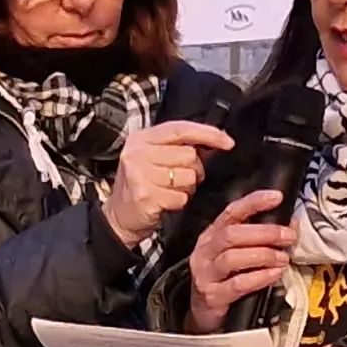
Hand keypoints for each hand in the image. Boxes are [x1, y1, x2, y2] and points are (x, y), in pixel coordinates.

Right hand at [101, 118, 230, 244]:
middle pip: (189, 155)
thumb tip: (216, 141)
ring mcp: (140, 174)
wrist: (119, 217)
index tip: (227, 142)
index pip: (180, 129)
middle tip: (180, 179)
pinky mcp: (146, 195)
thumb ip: (181, 148)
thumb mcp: (155, 159)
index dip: (207, 133)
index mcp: (141, 138)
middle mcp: (138, 153)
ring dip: (187, 188)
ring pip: (188, 177)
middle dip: (194, 170)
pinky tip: (166, 202)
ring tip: (170, 190)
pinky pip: (181, 197)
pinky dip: (179, 202)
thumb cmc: (141, 186)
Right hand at [187, 191, 297, 332]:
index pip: (232, 211)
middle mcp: (205, 251)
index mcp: (212, 234)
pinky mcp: (212, 295)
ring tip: (283, 258)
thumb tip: (291, 225)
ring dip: (263, 255)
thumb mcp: (238, 253)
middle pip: (232, 234)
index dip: (254, 202)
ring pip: (232, 258)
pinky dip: (260, 277)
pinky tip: (275, 274)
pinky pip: (238, 284)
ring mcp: (206, 273)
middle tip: (289, 237)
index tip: (277, 197)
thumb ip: (260, 238)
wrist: (204, 312)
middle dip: (265, 233)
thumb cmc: (225, 278)